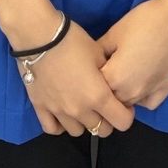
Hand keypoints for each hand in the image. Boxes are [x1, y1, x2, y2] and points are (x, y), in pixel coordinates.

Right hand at [20, 20, 136, 138]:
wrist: (40, 36)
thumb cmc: (73, 41)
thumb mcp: (99, 53)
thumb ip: (108, 73)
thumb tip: (111, 82)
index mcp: (99, 96)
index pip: (122, 122)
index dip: (127, 115)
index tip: (123, 104)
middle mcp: (80, 110)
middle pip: (100, 130)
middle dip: (106, 120)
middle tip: (102, 105)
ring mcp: (59, 112)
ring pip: (77, 132)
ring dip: (83, 122)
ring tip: (81, 107)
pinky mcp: (40, 108)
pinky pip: (52, 129)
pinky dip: (60, 125)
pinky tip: (62, 114)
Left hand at [98, 0, 167, 111]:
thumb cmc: (144, 22)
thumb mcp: (114, 32)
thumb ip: (99, 51)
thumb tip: (91, 60)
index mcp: (114, 78)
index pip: (94, 88)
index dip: (91, 77)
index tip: (92, 66)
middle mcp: (131, 92)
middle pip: (110, 100)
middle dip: (106, 88)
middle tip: (109, 68)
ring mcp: (150, 93)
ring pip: (129, 104)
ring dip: (123, 94)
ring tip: (124, 74)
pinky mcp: (167, 90)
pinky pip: (148, 103)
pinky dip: (142, 97)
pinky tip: (141, 82)